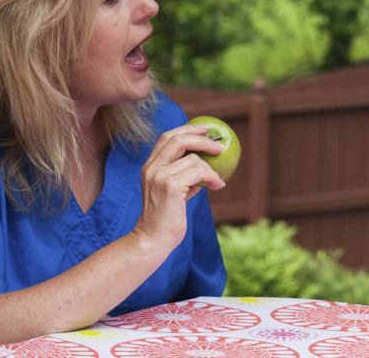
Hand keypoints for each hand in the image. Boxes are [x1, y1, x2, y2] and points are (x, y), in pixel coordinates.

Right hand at [132, 124, 224, 248]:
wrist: (153, 239)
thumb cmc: (166, 219)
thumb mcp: (173, 193)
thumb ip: (184, 178)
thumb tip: (205, 167)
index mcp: (150, 167)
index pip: (166, 138)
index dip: (186, 129)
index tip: (204, 129)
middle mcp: (152, 168)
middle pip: (177, 139)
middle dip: (201, 138)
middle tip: (218, 145)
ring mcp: (159, 176)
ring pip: (193, 159)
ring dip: (211, 168)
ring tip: (217, 181)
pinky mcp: (170, 186)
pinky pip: (199, 172)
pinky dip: (212, 177)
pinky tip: (217, 186)